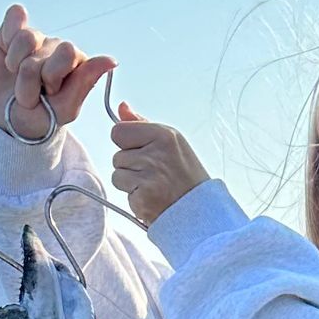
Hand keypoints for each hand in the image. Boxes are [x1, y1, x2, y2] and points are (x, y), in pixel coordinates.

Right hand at [0, 3, 113, 140]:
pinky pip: (15, 17)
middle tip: (31, 94)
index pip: (68, 53)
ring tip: (17, 81)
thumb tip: (112, 60)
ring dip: (17, 66)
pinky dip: (7, 41)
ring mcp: (37, 39)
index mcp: (78, 65)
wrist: (1, 123)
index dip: (52, 75)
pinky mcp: (13, 31)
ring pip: (27, 37)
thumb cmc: (36, 119)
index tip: (49, 93)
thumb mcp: (63, 109)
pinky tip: (7, 59)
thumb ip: (85, 83)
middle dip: (32, 77)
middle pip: (47, 48)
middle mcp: (59, 49)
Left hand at [107, 101, 208, 225]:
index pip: (119, 131)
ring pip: (117, 176)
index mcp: (164, 135)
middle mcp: (156, 154)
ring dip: (130, 184)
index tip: (143, 153)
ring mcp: (149, 176)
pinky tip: (152, 199)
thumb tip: (122, 107)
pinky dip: (135, 200)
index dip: (127, 144)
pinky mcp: (142, 198)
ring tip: (152, 187)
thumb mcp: (170, 143)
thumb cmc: (186, 178)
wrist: (202, 211)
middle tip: (154, 175)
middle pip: (117, 156)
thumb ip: (142, 125)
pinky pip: (124, 195)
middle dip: (130, 167)